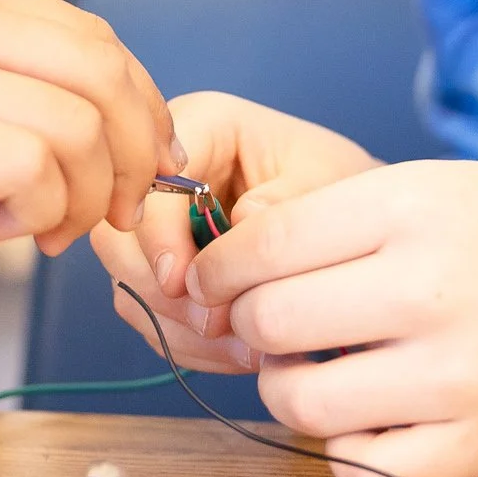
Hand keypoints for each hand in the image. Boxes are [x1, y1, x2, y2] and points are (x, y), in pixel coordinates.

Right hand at [0, 0, 180, 255]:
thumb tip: (88, 125)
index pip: (94, 38)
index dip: (138, 105)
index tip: (137, 162)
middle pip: (104, 74)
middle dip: (132, 153)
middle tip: (110, 211)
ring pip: (76, 126)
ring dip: (84, 196)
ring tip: (46, 233)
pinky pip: (26, 166)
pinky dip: (41, 209)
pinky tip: (7, 232)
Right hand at [91, 91, 379, 372]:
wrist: (360, 223)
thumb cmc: (341, 186)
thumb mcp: (326, 182)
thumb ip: (282, 205)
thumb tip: (234, 231)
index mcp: (201, 125)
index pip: (149, 179)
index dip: (156, 234)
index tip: (182, 282)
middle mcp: (165, 173)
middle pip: (118, 235)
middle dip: (162, 291)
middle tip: (217, 324)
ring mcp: (159, 226)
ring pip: (129, 283)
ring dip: (178, 326)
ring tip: (245, 345)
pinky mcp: (165, 271)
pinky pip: (151, 315)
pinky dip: (189, 343)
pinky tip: (239, 350)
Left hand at [186, 161, 477, 476]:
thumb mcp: (440, 185)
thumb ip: (343, 220)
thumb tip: (240, 270)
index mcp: (412, 207)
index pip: (263, 246)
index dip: (222, 268)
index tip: (219, 280)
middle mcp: (429, 288)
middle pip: (270, 323)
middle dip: (254, 327)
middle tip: (278, 326)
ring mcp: (455, 375)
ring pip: (301, 404)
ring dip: (291, 392)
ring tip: (322, 374)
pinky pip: (363, 473)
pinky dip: (350, 453)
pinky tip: (374, 421)